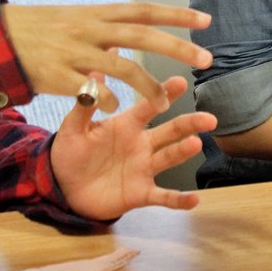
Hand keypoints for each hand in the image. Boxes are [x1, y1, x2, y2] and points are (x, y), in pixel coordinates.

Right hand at [0, 2, 212, 111]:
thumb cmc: (41, 31)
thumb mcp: (76, 20)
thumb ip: (106, 28)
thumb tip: (136, 31)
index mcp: (97, 13)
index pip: (144, 9)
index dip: (176, 13)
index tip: (206, 19)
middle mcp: (90, 29)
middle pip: (142, 34)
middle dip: (177, 46)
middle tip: (206, 58)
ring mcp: (76, 52)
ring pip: (123, 67)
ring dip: (148, 86)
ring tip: (167, 101)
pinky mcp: (60, 76)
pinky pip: (94, 92)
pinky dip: (111, 102)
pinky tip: (119, 110)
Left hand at [50, 75, 216, 219]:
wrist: (62, 186)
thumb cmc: (70, 151)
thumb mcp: (73, 126)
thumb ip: (86, 102)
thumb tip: (95, 70)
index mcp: (127, 125)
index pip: (150, 105)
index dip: (165, 94)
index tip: (181, 81)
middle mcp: (141, 144)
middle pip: (170, 131)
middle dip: (189, 124)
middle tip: (209, 118)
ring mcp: (142, 168)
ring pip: (168, 158)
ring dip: (183, 152)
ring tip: (196, 144)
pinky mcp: (140, 193)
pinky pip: (163, 196)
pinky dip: (178, 199)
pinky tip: (194, 200)